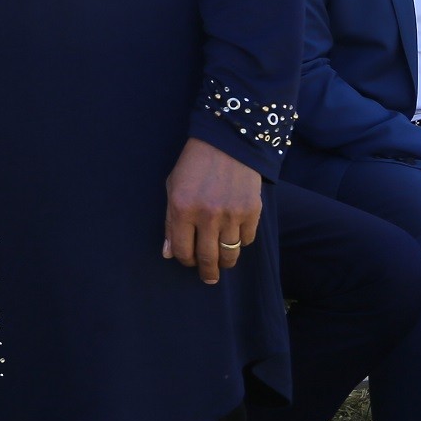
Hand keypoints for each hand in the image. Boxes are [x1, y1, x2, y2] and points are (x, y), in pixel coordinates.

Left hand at [162, 137, 260, 284]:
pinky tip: (236, 237)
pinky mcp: (251, 211)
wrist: (227, 143)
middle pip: (208, 258)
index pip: (183, 251)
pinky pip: (247, 240)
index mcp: (182, 209)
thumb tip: (169, 253)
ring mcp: (231, 214)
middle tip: (208, 277)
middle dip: (207, 272)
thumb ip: (170, 222)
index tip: (188, 262)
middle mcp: (207, 215)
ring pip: (230, 253)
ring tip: (222, 262)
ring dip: (225, 262)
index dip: (185, 261)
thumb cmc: (194, 166)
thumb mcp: (173, 188)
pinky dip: (241, 242)